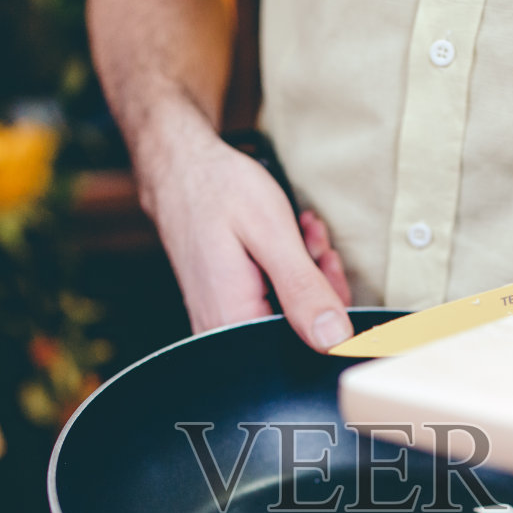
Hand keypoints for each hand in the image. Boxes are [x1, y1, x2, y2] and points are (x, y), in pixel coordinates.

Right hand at [136, 112, 352, 349]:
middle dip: (318, 288)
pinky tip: (288, 245)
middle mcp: (222, 330)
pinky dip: (286, 274)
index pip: (305, 344)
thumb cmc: (217, 189)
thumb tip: (335, 339)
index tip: (328, 264)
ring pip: (285, 315)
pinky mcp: (223, 306)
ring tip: (301, 236)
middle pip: (296, 332)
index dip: (331, 309)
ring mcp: (220, 320)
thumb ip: (304, 290)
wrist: (177, 168)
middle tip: (315, 244)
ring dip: (304, 276)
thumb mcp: (272, 234)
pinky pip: (267, 303)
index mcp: (234, 321)